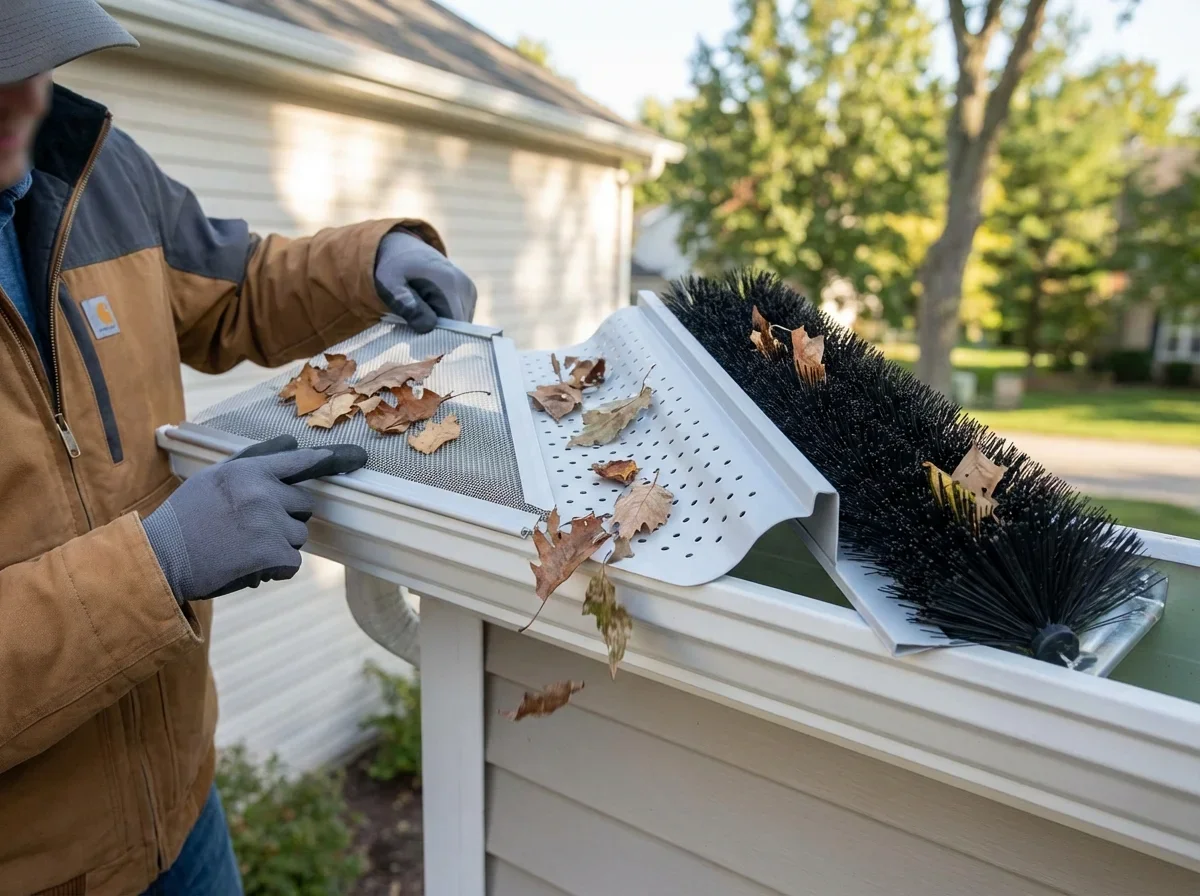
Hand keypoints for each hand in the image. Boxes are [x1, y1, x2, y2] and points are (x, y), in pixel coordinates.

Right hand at [142, 435, 367, 600]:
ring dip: (279, 544)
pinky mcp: (272, 552)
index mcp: (249, 471)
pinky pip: (292, 562)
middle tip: (248, 527)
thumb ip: (254, 459)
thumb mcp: (214, 477)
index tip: (359, 459)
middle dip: (285, 517)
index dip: (332, 460)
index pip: (300, 461)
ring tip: (243, 546)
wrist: (161, 559)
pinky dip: (275, 569)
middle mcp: (263, 492)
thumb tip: (292, 444)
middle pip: (304, 504)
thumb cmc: (185, 518)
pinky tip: (246, 565)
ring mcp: (269, 522)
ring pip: (299, 535)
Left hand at [374, 230, 477, 332]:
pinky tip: (430, 314)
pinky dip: (447, 322)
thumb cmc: (393, 269)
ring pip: (462, 325)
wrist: (403, 249)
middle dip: (439, 335)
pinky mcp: (470, 293)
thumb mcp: (389, 284)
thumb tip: (427, 326)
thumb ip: (405, 302)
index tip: (419, 346)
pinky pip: (462, 318)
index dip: (439, 340)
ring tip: (421, 319)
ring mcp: (470, 289)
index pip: (454, 326)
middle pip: (460, 327)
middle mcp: (465, 285)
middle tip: (415, 334)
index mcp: (448, 283)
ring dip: (443, 328)